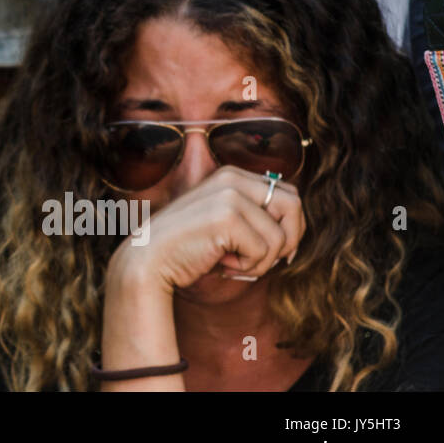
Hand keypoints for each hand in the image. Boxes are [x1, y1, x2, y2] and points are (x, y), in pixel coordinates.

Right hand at [110, 165, 304, 293]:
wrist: (148, 259)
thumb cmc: (187, 248)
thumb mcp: (223, 222)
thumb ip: (252, 215)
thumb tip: (295, 229)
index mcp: (231, 175)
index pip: (287, 194)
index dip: (290, 226)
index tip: (273, 250)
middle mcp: (232, 178)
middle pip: (294, 205)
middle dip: (287, 240)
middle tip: (260, 260)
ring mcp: (229, 194)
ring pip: (280, 236)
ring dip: (262, 261)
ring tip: (233, 263)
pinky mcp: (227, 216)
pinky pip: (264, 251)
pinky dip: (248, 267)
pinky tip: (222, 264)